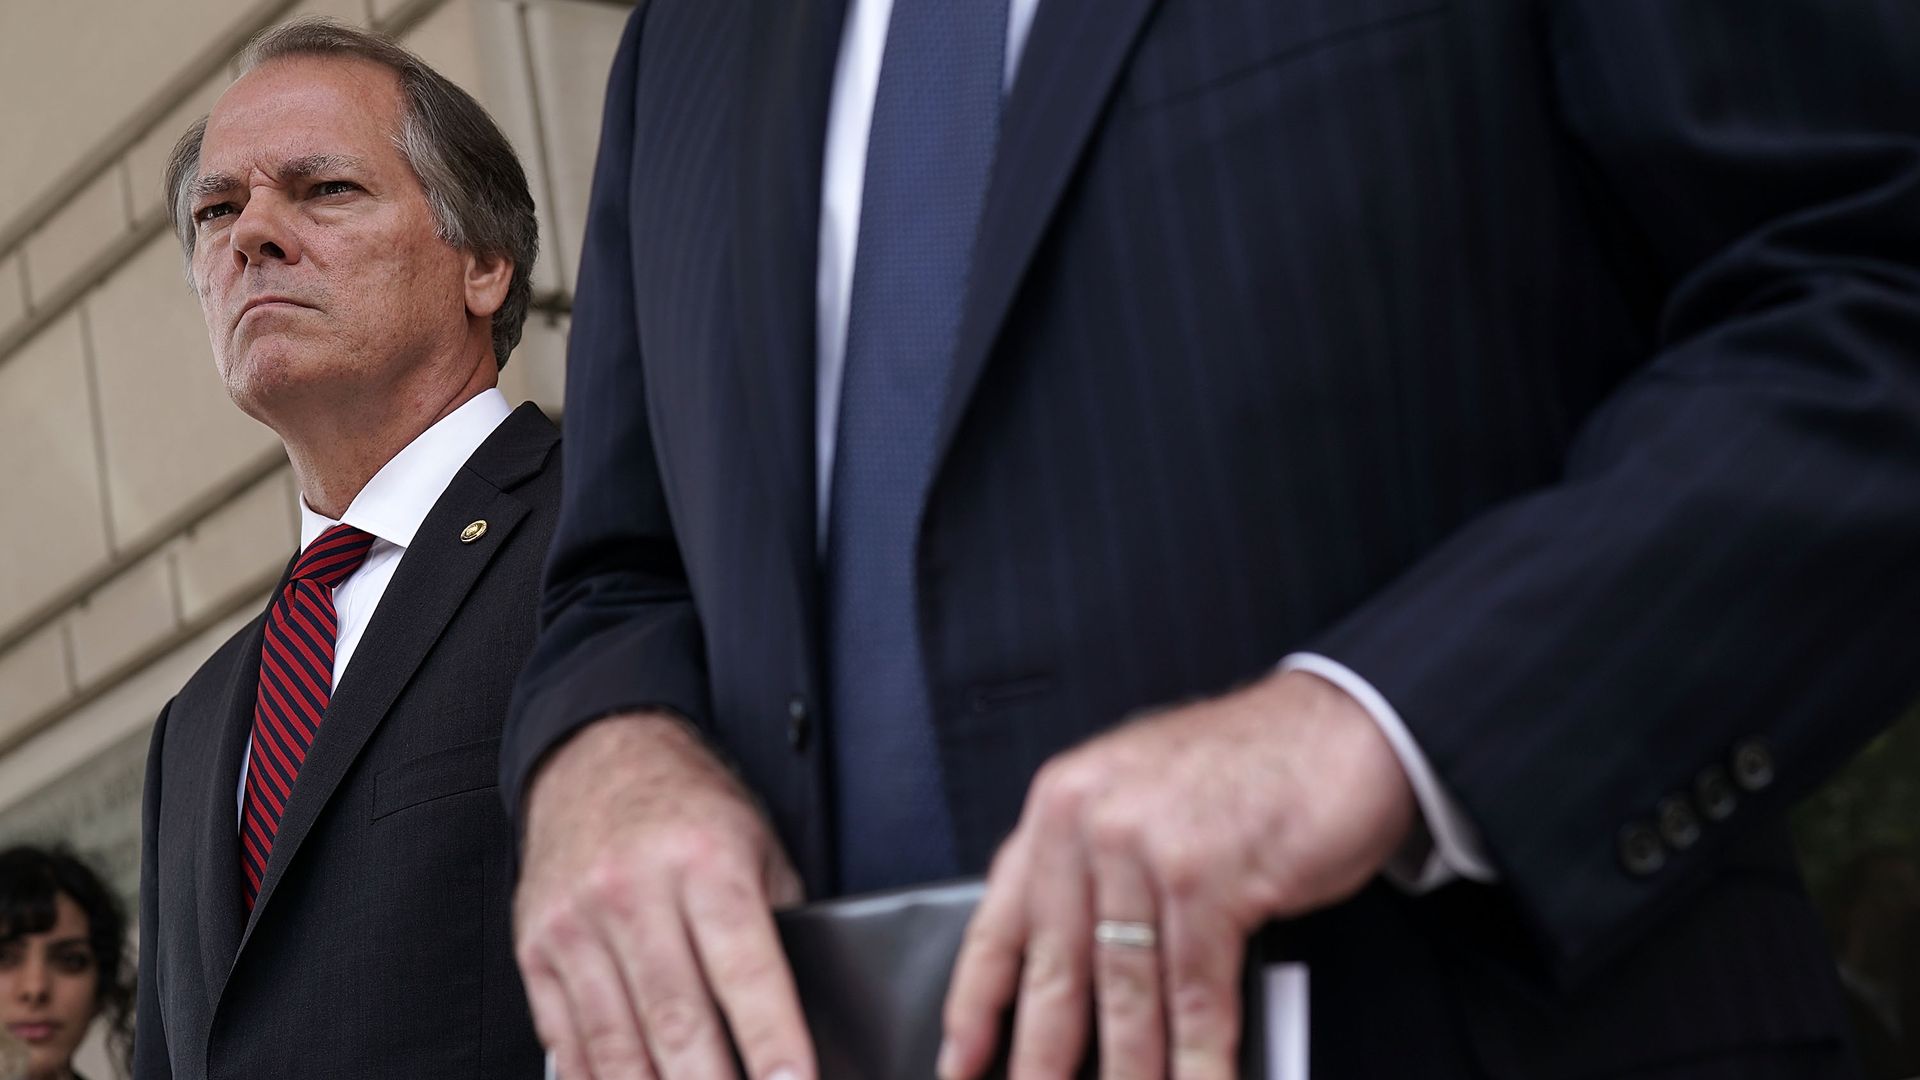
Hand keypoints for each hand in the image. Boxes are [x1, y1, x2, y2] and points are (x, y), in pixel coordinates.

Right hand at [514, 712, 813, 1079]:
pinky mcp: (536, 949)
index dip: (773, 1042)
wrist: (598, 757)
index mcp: (704, 862)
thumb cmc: (691, 811)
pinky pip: (568, 1040)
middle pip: (678, 1021)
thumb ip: (780, 926)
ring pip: (618, 1044)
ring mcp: (577, 923)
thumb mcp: (757, 847)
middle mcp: (634, 892)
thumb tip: (809, 1017)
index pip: (745, 970)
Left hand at [938, 670, 1416, 1079]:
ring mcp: (1145, 846)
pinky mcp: (1207, 876)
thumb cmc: (1246, 771)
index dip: (975, 1005)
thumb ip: (1096, 876)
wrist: (1341, 724)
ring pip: (1124, 993)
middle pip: (1055, 973)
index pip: (999, 923)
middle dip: (1044, 1062)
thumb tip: (1073, 987)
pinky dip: (1198, 1059)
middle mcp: (1089, 821)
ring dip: (1128, 1074)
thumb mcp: (1142, 803)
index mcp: (1060, 806)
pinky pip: (1194, 993)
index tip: (960, 1063)